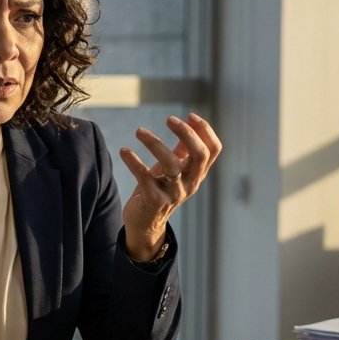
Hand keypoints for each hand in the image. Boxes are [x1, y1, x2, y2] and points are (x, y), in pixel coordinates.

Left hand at [118, 113, 221, 260]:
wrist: (145, 224)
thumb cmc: (159, 190)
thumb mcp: (174, 169)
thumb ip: (183, 150)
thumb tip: (189, 123)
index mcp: (197, 173)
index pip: (213, 150)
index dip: (205, 130)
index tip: (190, 115)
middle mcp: (190, 183)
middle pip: (199, 155)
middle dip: (186, 133)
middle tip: (169, 119)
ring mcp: (174, 193)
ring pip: (172, 165)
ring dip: (155, 143)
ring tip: (139, 131)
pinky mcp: (154, 200)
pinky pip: (145, 178)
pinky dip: (134, 162)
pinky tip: (124, 151)